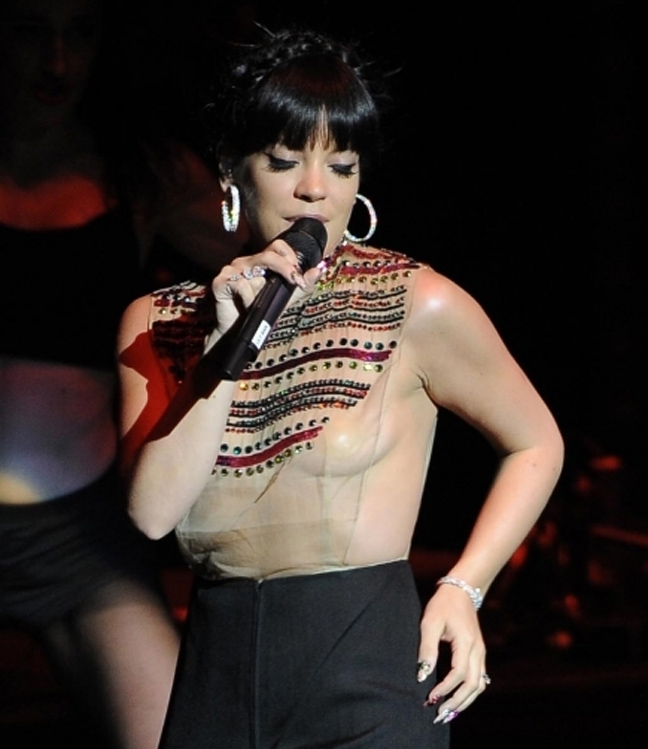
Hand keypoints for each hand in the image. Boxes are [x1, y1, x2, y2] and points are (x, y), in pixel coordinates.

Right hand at [210, 239, 307, 339]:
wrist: (239, 332)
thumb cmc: (261, 312)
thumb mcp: (287, 299)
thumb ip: (303, 286)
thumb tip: (319, 270)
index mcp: (261, 262)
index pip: (277, 246)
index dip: (290, 257)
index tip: (298, 275)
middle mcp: (246, 262)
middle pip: (268, 254)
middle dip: (285, 269)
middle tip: (295, 282)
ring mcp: (231, 270)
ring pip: (255, 273)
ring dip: (262, 293)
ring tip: (259, 304)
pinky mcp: (220, 282)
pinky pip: (241, 284)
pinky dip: (248, 299)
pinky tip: (247, 307)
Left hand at [416, 584, 489, 723]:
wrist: (461, 591)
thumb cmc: (443, 605)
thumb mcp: (430, 622)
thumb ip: (427, 648)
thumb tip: (422, 675)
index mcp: (466, 642)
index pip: (459, 673)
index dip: (445, 688)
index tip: (429, 697)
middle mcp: (478, 650)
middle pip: (473, 685)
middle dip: (457, 703)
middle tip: (439, 715)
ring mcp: (481, 652)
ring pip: (479, 685)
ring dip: (465, 701)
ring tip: (448, 713)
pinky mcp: (479, 653)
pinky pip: (479, 679)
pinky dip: (469, 692)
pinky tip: (456, 699)